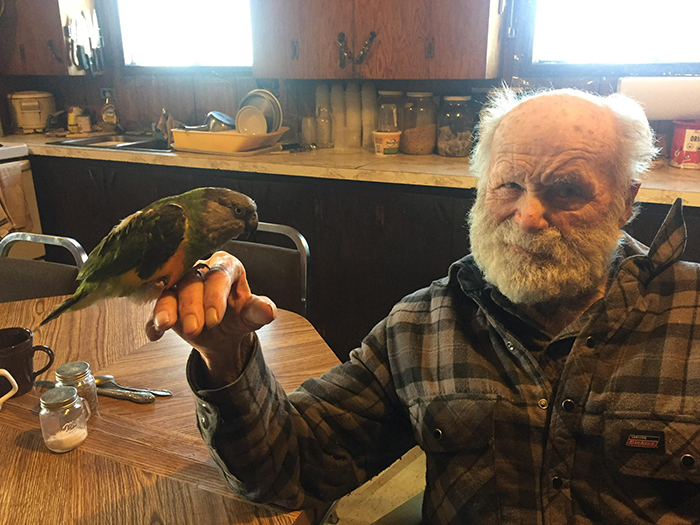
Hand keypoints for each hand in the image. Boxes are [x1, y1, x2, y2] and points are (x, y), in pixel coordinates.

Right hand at [146, 251, 276, 384]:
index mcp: (226, 266)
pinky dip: (153, 322)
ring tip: (164, 325)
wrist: (222, 334)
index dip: (215, 296)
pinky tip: (154, 334)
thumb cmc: (238, 316)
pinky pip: (155, 308)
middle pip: (191, 282)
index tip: (214, 319)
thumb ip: (259, 311)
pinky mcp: (166, 301)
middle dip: (191, 306)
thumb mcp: (251, 315)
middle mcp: (201, 269)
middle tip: (194, 330)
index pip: (219, 275)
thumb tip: (268, 310)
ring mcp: (180, 284)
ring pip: (169, 291)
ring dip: (165, 308)